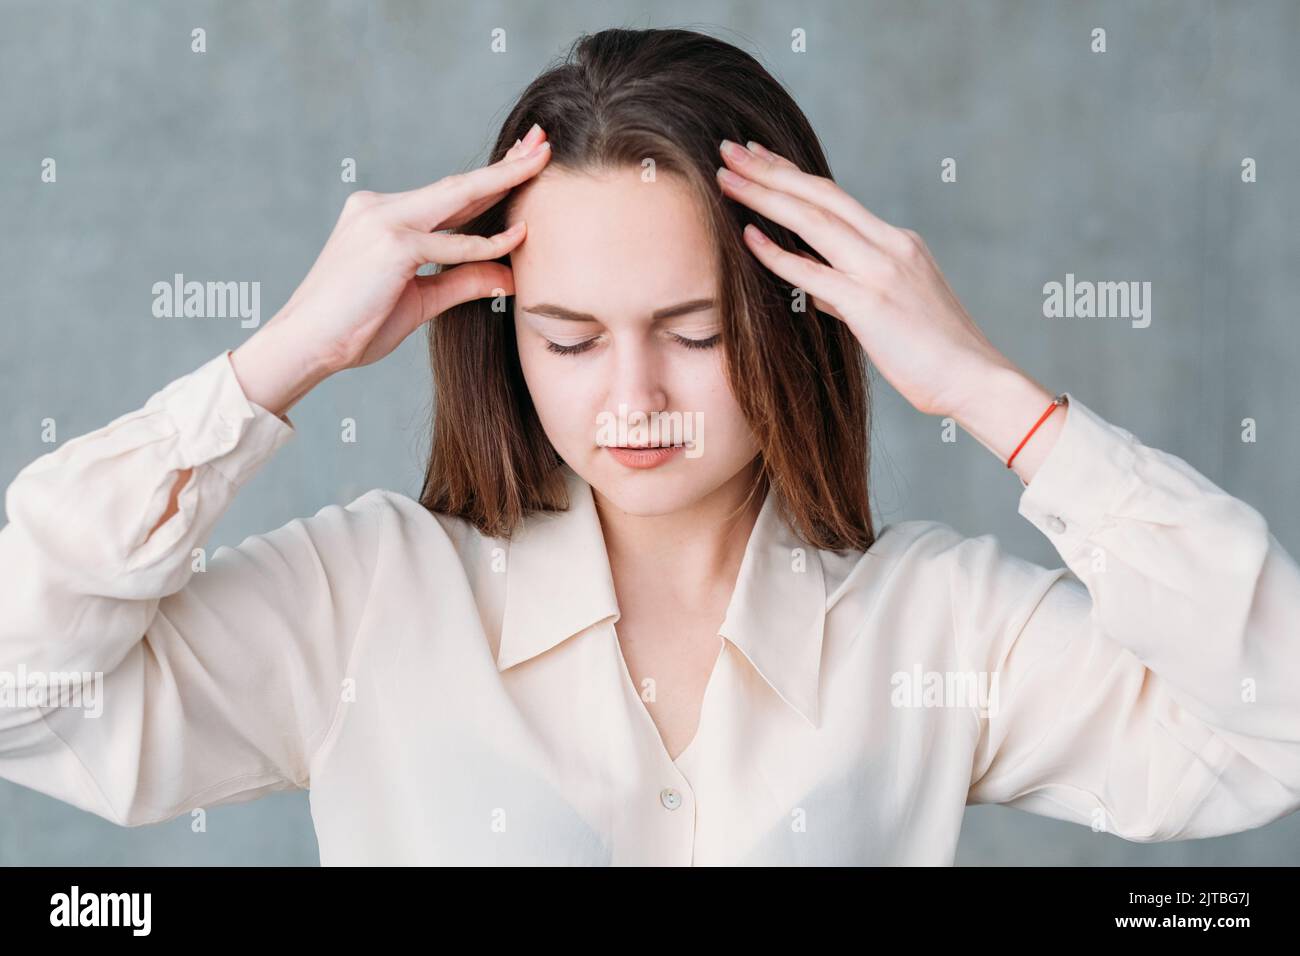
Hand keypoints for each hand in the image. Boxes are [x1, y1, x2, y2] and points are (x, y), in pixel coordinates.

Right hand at [289, 124, 551, 371]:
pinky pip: (451, 245)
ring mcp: (383, 222)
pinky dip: (486, 244)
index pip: (447, 194)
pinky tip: (518, 235)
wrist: (305, 345)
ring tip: (541, 159)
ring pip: (456, 198)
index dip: (489, 179)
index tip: (522, 159)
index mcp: (380, 216)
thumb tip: (510, 277)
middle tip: (542, 141)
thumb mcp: (419, 301)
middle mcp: (380, 208)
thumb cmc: (354, 326)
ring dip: (503, 179)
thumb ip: (462, 281)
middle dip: (504, 164)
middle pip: (456, 184)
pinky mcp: (391, 245)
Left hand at [714, 138, 1016, 419]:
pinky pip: (814, 273)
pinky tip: (747, 236)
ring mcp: (882, 270)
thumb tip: (814, 291)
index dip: (793, 174)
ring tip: (726, 178)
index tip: (758, 155)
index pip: (835, 197)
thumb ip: (847, 295)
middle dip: (771, 169)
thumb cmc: (933, 355)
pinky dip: (778, 254)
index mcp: (897, 243)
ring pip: (814, 220)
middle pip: (820, 195)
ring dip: (765, 196)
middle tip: (729, 148)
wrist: (975, 379)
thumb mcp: (888, 314)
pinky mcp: (871, 303)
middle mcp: (890, 245)